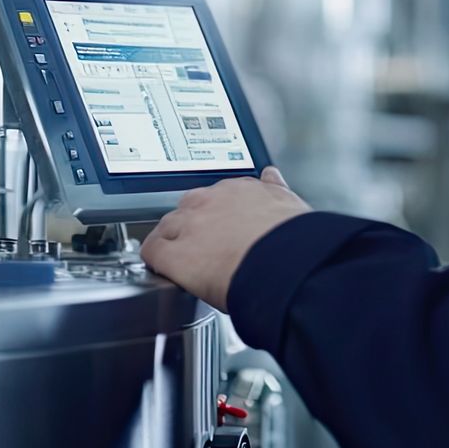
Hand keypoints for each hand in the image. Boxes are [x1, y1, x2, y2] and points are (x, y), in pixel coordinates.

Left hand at [140, 168, 310, 310]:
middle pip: (187, 209)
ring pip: (166, 228)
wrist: (288, 266)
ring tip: (181, 262)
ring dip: (171, 242)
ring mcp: (190, 226)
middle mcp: (211, 201)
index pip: (215, 195)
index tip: (218, 228)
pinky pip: (153, 251)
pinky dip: (155, 260)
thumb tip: (272, 176)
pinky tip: (162, 271)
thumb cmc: (296, 242)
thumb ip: (275, 188)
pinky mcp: (176, 254)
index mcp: (239, 189)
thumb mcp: (289, 203)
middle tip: (202, 248)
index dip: (213, 215)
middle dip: (191, 226)